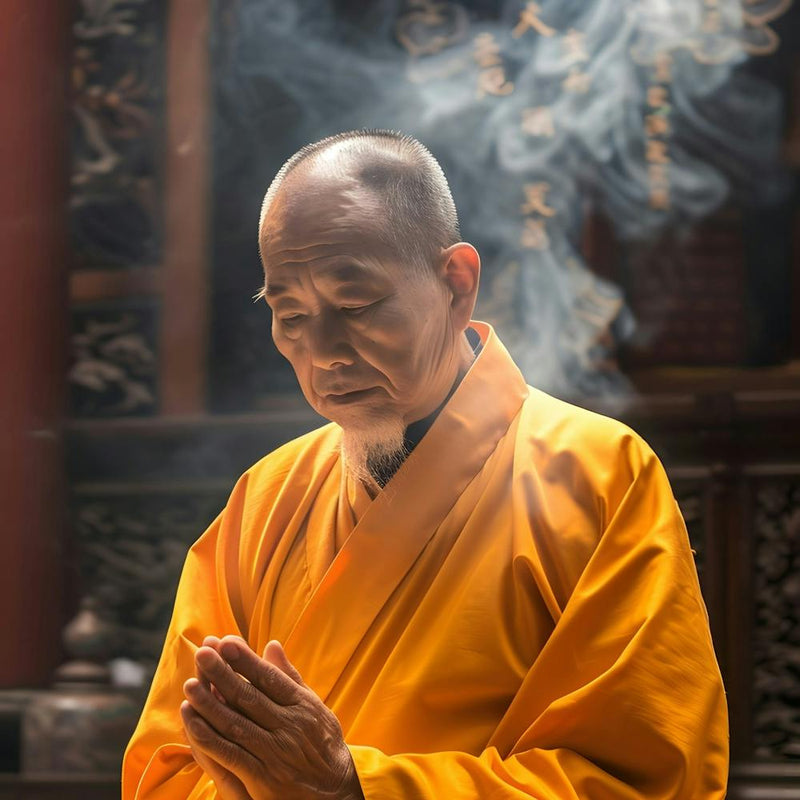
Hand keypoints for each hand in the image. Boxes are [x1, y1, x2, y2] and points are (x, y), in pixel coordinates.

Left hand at [181, 635, 362, 799]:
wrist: (337, 794)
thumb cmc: (323, 745)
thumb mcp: (315, 706)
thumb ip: (290, 677)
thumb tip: (271, 644)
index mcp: (303, 705)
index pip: (269, 678)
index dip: (246, 660)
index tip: (226, 641)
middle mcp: (290, 726)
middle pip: (249, 697)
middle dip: (222, 674)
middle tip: (202, 653)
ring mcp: (276, 753)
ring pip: (235, 724)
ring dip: (209, 704)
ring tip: (190, 686)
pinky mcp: (263, 779)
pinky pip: (230, 755)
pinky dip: (208, 739)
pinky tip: (192, 723)